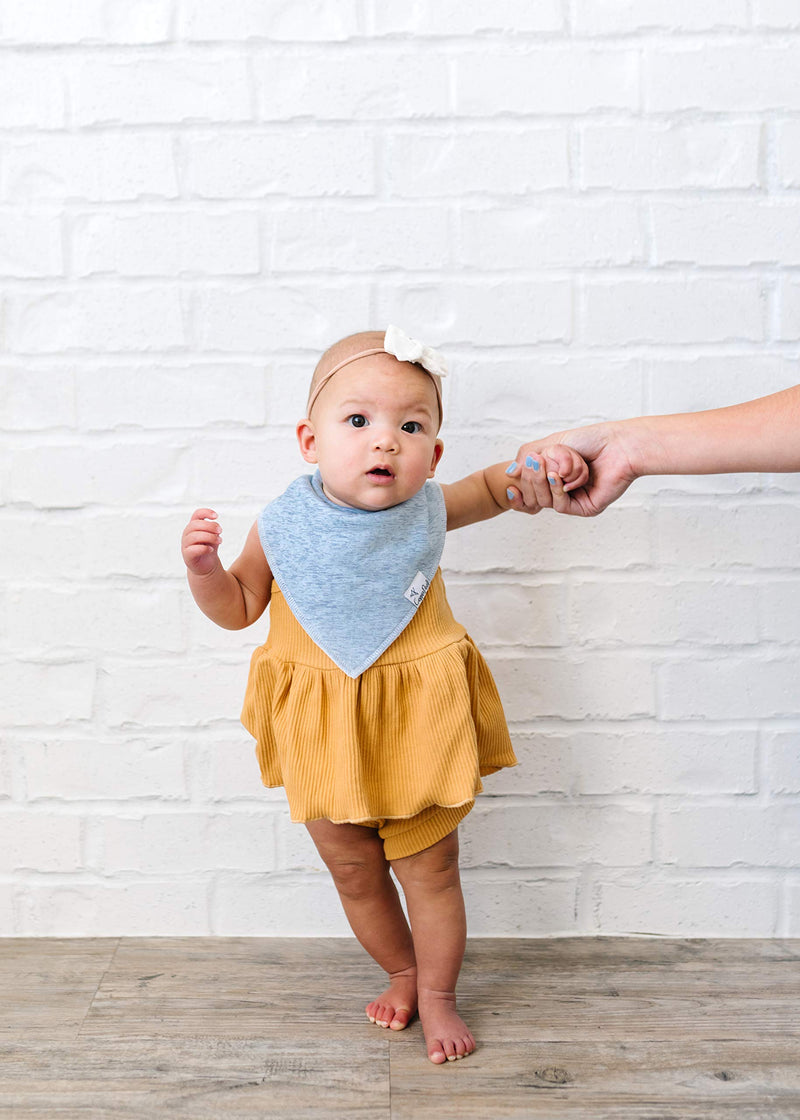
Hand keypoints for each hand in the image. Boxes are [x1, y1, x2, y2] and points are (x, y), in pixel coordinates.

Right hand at [181, 508, 222, 574]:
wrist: (206, 565)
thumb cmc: (209, 547)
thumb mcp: (214, 536)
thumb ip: (213, 530)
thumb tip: (216, 527)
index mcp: (194, 526)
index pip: (197, 514)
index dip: (206, 512)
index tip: (216, 516)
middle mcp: (187, 533)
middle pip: (195, 524)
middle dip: (210, 526)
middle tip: (220, 531)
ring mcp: (185, 544)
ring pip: (194, 536)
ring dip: (210, 537)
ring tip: (220, 541)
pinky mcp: (186, 555)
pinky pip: (193, 549)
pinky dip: (204, 548)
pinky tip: (211, 550)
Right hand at [507, 425, 637, 515]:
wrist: (618, 444)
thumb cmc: (591, 440)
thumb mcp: (552, 443)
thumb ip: (528, 456)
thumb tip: (510, 473)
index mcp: (554, 476)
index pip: (528, 491)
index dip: (518, 491)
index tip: (511, 484)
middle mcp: (563, 490)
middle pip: (533, 496)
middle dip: (532, 478)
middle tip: (537, 462)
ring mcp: (574, 500)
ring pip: (544, 502)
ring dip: (545, 481)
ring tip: (552, 466)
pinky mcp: (586, 508)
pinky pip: (561, 506)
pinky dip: (557, 490)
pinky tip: (560, 477)